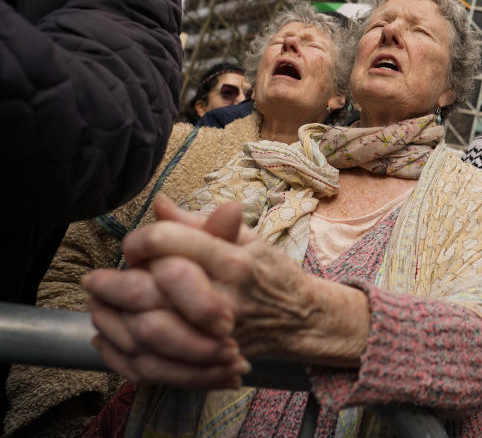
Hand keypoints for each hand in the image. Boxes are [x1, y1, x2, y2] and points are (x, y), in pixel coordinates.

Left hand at [85, 197, 370, 388]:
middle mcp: (224, 299)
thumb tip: (160, 203)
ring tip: (97, 306)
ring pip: (147, 331)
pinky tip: (112, 336)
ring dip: (113, 318)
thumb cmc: (271, 272)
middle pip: (152, 291)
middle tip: (93, 279)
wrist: (301, 318)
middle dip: (113, 283)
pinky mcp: (208, 360)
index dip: (142, 240)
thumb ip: (201, 223)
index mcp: (234, 262)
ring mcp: (215, 335)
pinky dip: (125, 353)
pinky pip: (155, 364)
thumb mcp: (247, 238)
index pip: (172, 245)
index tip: (132, 243)